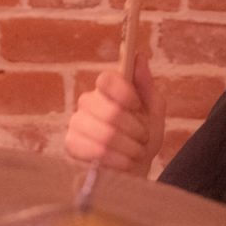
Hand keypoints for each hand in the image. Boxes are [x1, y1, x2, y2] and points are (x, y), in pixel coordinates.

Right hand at [65, 54, 165, 175]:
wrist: (135, 168)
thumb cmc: (143, 137)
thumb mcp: (153, 110)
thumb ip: (146, 85)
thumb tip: (139, 56)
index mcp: (107, 89)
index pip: (106, 79)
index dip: (124, 93)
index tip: (138, 107)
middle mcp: (87, 102)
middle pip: (108, 110)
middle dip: (134, 129)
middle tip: (143, 137)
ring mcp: (77, 123)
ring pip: (104, 134)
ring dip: (129, 147)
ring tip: (136, 152)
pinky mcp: (71, 145)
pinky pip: (94, 151)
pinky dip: (116, 160)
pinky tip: (124, 162)